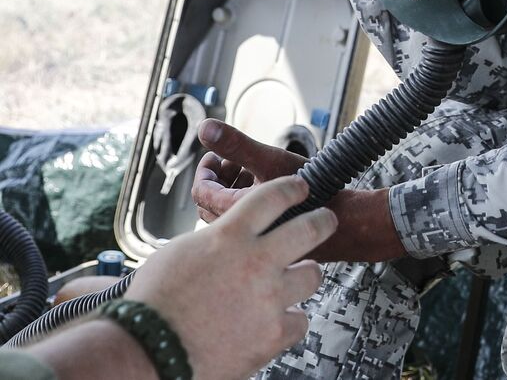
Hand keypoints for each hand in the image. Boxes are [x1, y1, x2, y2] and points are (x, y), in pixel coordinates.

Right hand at [127, 176, 334, 379]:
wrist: (146, 354)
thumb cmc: (153, 304)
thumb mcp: (179, 253)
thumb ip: (215, 238)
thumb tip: (229, 230)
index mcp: (229, 235)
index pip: (273, 196)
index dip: (292, 188)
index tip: (300, 187)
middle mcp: (256, 261)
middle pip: (310, 228)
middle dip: (323, 220)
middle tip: (326, 220)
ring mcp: (269, 297)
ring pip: (313, 274)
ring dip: (304, 274)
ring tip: (297, 277)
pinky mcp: (274, 334)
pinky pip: (300, 319)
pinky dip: (288, 320)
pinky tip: (274, 321)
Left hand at [192, 120, 304, 224]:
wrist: (344, 221)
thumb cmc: (311, 191)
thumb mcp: (271, 160)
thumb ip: (236, 145)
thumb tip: (205, 127)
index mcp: (232, 212)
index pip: (200, 191)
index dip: (206, 169)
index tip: (218, 155)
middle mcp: (239, 228)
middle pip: (211, 201)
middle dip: (220, 176)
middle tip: (236, 161)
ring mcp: (253, 233)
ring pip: (227, 210)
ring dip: (233, 186)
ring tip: (254, 171)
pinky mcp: (267, 234)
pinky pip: (244, 218)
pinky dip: (246, 199)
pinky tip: (267, 187)